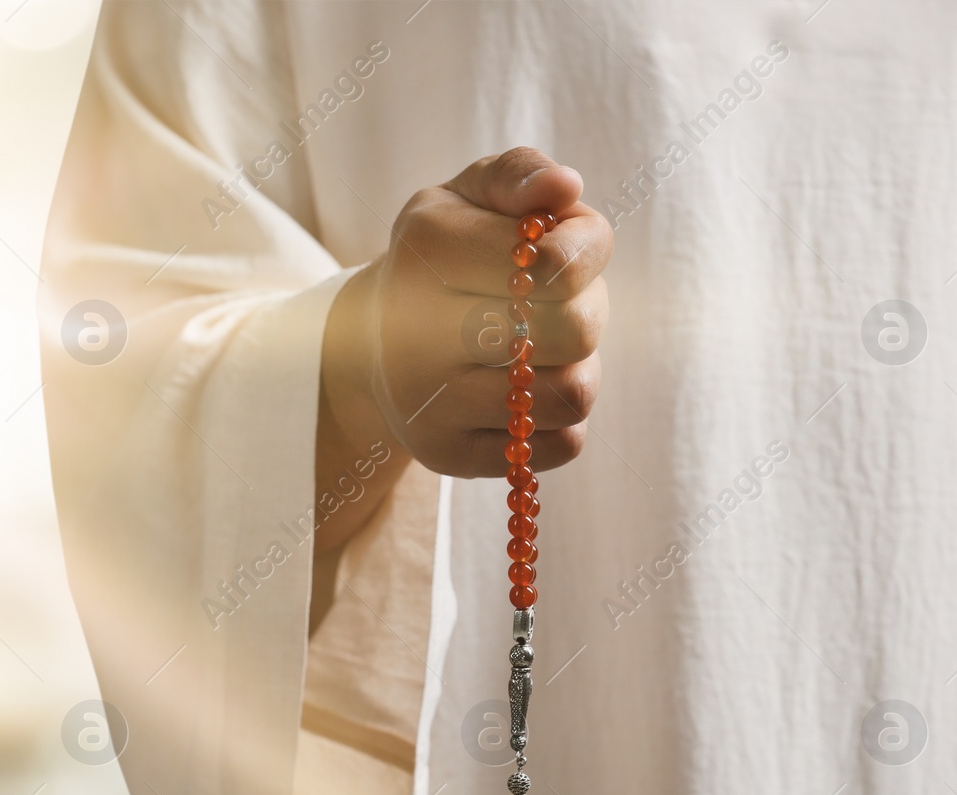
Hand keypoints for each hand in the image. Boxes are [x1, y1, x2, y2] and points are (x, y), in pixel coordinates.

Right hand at [320, 147, 611, 486]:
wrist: (371, 341)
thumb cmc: (444, 257)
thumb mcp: (470, 196)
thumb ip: (520, 176)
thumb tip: (563, 188)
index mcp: (426, 247)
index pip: (561, 266)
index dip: (584, 253)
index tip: (557, 251)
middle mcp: (415, 333)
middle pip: (574, 331)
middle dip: (581, 311)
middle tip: (548, 306)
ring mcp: (428, 405)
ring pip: (571, 395)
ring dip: (574, 368)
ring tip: (538, 351)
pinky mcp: (450, 456)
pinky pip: (562, 446)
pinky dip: (560, 419)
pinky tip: (524, 395)